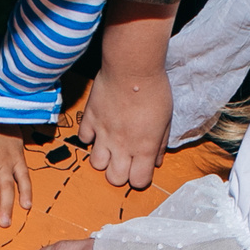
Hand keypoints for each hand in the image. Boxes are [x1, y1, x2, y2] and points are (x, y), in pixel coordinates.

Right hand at [74, 63, 169, 190]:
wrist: (132, 67)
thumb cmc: (154, 91)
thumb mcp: (166, 120)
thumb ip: (159, 144)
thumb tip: (156, 161)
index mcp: (143, 148)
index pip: (138, 182)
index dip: (140, 178)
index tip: (141, 169)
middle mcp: (122, 146)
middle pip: (114, 179)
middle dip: (120, 174)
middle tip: (124, 160)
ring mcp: (103, 133)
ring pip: (96, 164)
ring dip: (103, 158)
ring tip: (110, 147)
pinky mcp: (90, 119)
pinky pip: (84, 139)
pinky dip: (90, 137)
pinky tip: (99, 128)